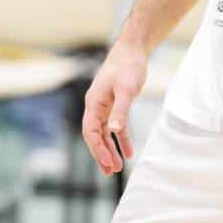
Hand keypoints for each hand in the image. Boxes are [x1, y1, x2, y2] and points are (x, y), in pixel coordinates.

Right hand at [83, 42, 148, 175]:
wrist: (133, 50)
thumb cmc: (128, 67)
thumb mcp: (126, 89)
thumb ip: (120, 111)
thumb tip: (113, 131)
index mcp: (94, 102)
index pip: (90, 130)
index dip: (96, 147)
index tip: (107, 161)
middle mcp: (96, 106)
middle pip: (95, 135)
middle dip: (101, 154)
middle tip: (109, 172)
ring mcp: (105, 106)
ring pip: (105, 133)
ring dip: (110, 149)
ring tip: (117, 167)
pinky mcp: (116, 105)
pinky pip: (116, 126)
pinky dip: (121, 139)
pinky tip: (128, 152)